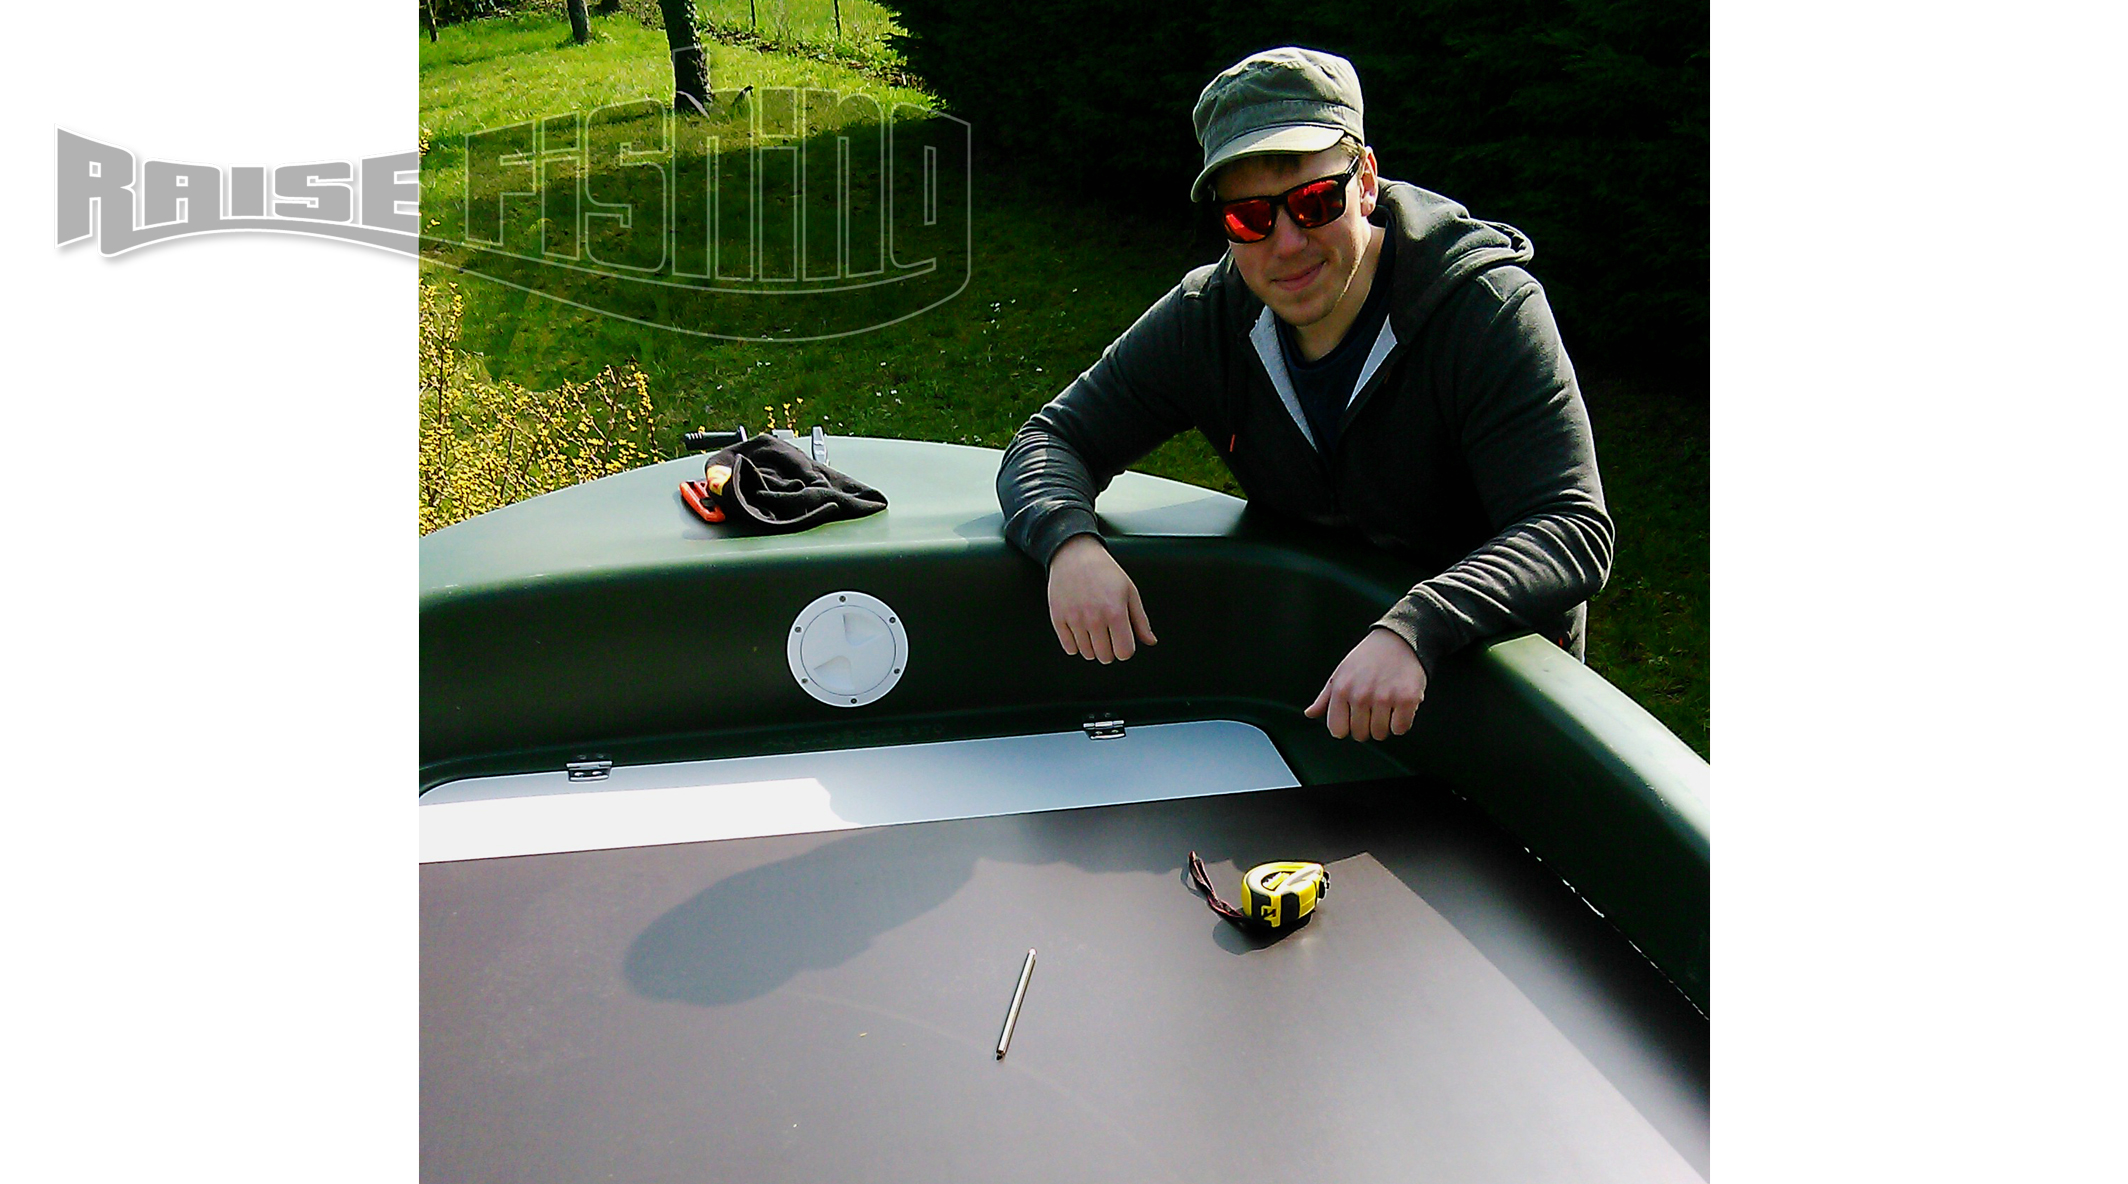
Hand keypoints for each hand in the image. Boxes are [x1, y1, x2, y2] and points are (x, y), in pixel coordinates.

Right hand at [1046, 534, 1156, 662]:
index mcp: (1115, 612)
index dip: (1125, 649)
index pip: (1124, 652)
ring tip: (1094, 630)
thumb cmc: (1104, 571)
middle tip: (1108, 635)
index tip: (1122, 641)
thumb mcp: (1130, 591)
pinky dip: (1076, 645)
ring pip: (1087, 654)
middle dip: (1110, 650)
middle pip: (1105, 657)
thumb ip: (1141, 620)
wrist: (1074, 555)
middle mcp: (1094, 619)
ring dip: (1093, 647)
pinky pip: (1069, 648)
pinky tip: (1080, 632)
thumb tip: (1150, 641)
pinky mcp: (1058, 619)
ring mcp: (1074, 620)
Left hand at [1305, 628, 1427, 740]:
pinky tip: (1399, 707)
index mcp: (1341, 690)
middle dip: (1367, 726)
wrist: (1398, 639)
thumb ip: (1324, 698)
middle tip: (1373, 709)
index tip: (1354, 718)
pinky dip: (1401, 722)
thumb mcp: (1340, 673)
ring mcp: (1384, 698)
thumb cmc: (1367, 658)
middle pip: (1360, 735)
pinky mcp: (1407, 699)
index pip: (1337, 730)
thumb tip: (1309, 713)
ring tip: (1386, 706)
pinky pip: (1400, 729)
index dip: (1347, 727)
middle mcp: (1360, 695)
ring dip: (1385, 725)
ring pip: (1380, 734)